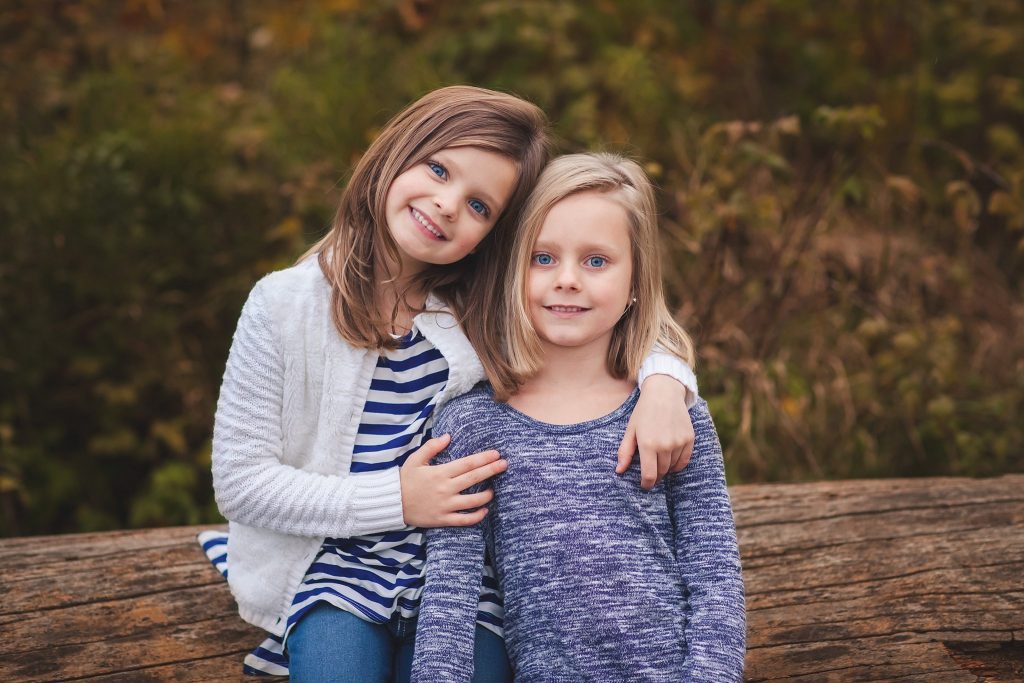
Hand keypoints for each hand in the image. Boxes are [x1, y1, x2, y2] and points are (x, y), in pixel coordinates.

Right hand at [400, 434, 507, 526]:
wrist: (392, 503)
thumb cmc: (405, 480)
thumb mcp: (415, 460)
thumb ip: (432, 447)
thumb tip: (448, 436)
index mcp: (440, 473)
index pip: (467, 464)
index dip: (484, 458)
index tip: (496, 454)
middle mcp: (445, 489)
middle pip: (474, 478)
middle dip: (492, 470)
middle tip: (505, 465)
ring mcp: (445, 505)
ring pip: (473, 501)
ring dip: (487, 495)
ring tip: (494, 490)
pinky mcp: (443, 519)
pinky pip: (464, 520)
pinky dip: (477, 516)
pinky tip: (484, 510)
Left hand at [616, 375, 694, 489]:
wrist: (664, 393)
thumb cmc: (644, 412)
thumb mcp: (631, 430)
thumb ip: (625, 452)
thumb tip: (619, 471)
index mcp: (648, 445)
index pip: (649, 475)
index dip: (646, 484)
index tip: (644, 485)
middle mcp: (665, 446)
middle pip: (661, 472)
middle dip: (655, 474)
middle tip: (650, 470)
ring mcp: (679, 442)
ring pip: (672, 467)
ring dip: (665, 467)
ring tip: (659, 459)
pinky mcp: (689, 439)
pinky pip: (684, 460)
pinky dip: (677, 463)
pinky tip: (670, 458)